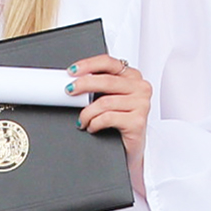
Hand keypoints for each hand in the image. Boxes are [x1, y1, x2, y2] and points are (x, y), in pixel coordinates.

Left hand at [66, 54, 150, 195]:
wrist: (129, 148)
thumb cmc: (119, 120)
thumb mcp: (109, 98)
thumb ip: (98, 85)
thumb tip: (72, 80)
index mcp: (132, 77)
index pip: (109, 62)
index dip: (88, 65)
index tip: (72, 71)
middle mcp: (140, 88)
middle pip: (106, 81)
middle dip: (82, 85)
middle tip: (69, 91)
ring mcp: (141, 104)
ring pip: (104, 102)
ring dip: (86, 112)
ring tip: (82, 119)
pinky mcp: (137, 121)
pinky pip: (107, 118)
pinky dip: (94, 123)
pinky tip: (92, 127)